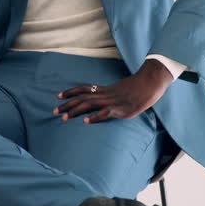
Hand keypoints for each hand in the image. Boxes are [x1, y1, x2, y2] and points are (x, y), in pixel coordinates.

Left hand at [53, 60, 173, 123]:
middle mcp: (106, 94)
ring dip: (76, 111)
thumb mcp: (122, 90)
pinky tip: (86, 122)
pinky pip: (105, 113)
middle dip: (67, 104)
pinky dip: (95, 117)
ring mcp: (112, 102)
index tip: (58, 95)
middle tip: (54, 111)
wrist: (150, 83)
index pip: (84, 88)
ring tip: (64, 117)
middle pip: (82, 98)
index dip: (71, 92)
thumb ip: (112, 95)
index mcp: (105, 89)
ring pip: (90, 105)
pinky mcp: (120, 109)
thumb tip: (106, 100)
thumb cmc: (138, 87)